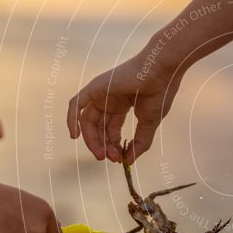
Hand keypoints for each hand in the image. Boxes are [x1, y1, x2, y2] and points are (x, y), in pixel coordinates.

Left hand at [67, 52, 181, 163]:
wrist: (161, 71)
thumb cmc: (159, 92)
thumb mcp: (149, 124)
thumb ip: (139, 143)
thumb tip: (128, 161)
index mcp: (122, 105)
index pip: (111, 129)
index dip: (114, 145)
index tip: (121, 159)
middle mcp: (109, 99)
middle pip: (98, 127)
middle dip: (102, 145)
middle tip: (108, 159)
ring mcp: (101, 93)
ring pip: (87, 120)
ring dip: (92, 139)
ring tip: (100, 154)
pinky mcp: (95, 87)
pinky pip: (76, 104)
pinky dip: (71, 119)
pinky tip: (75, 136)